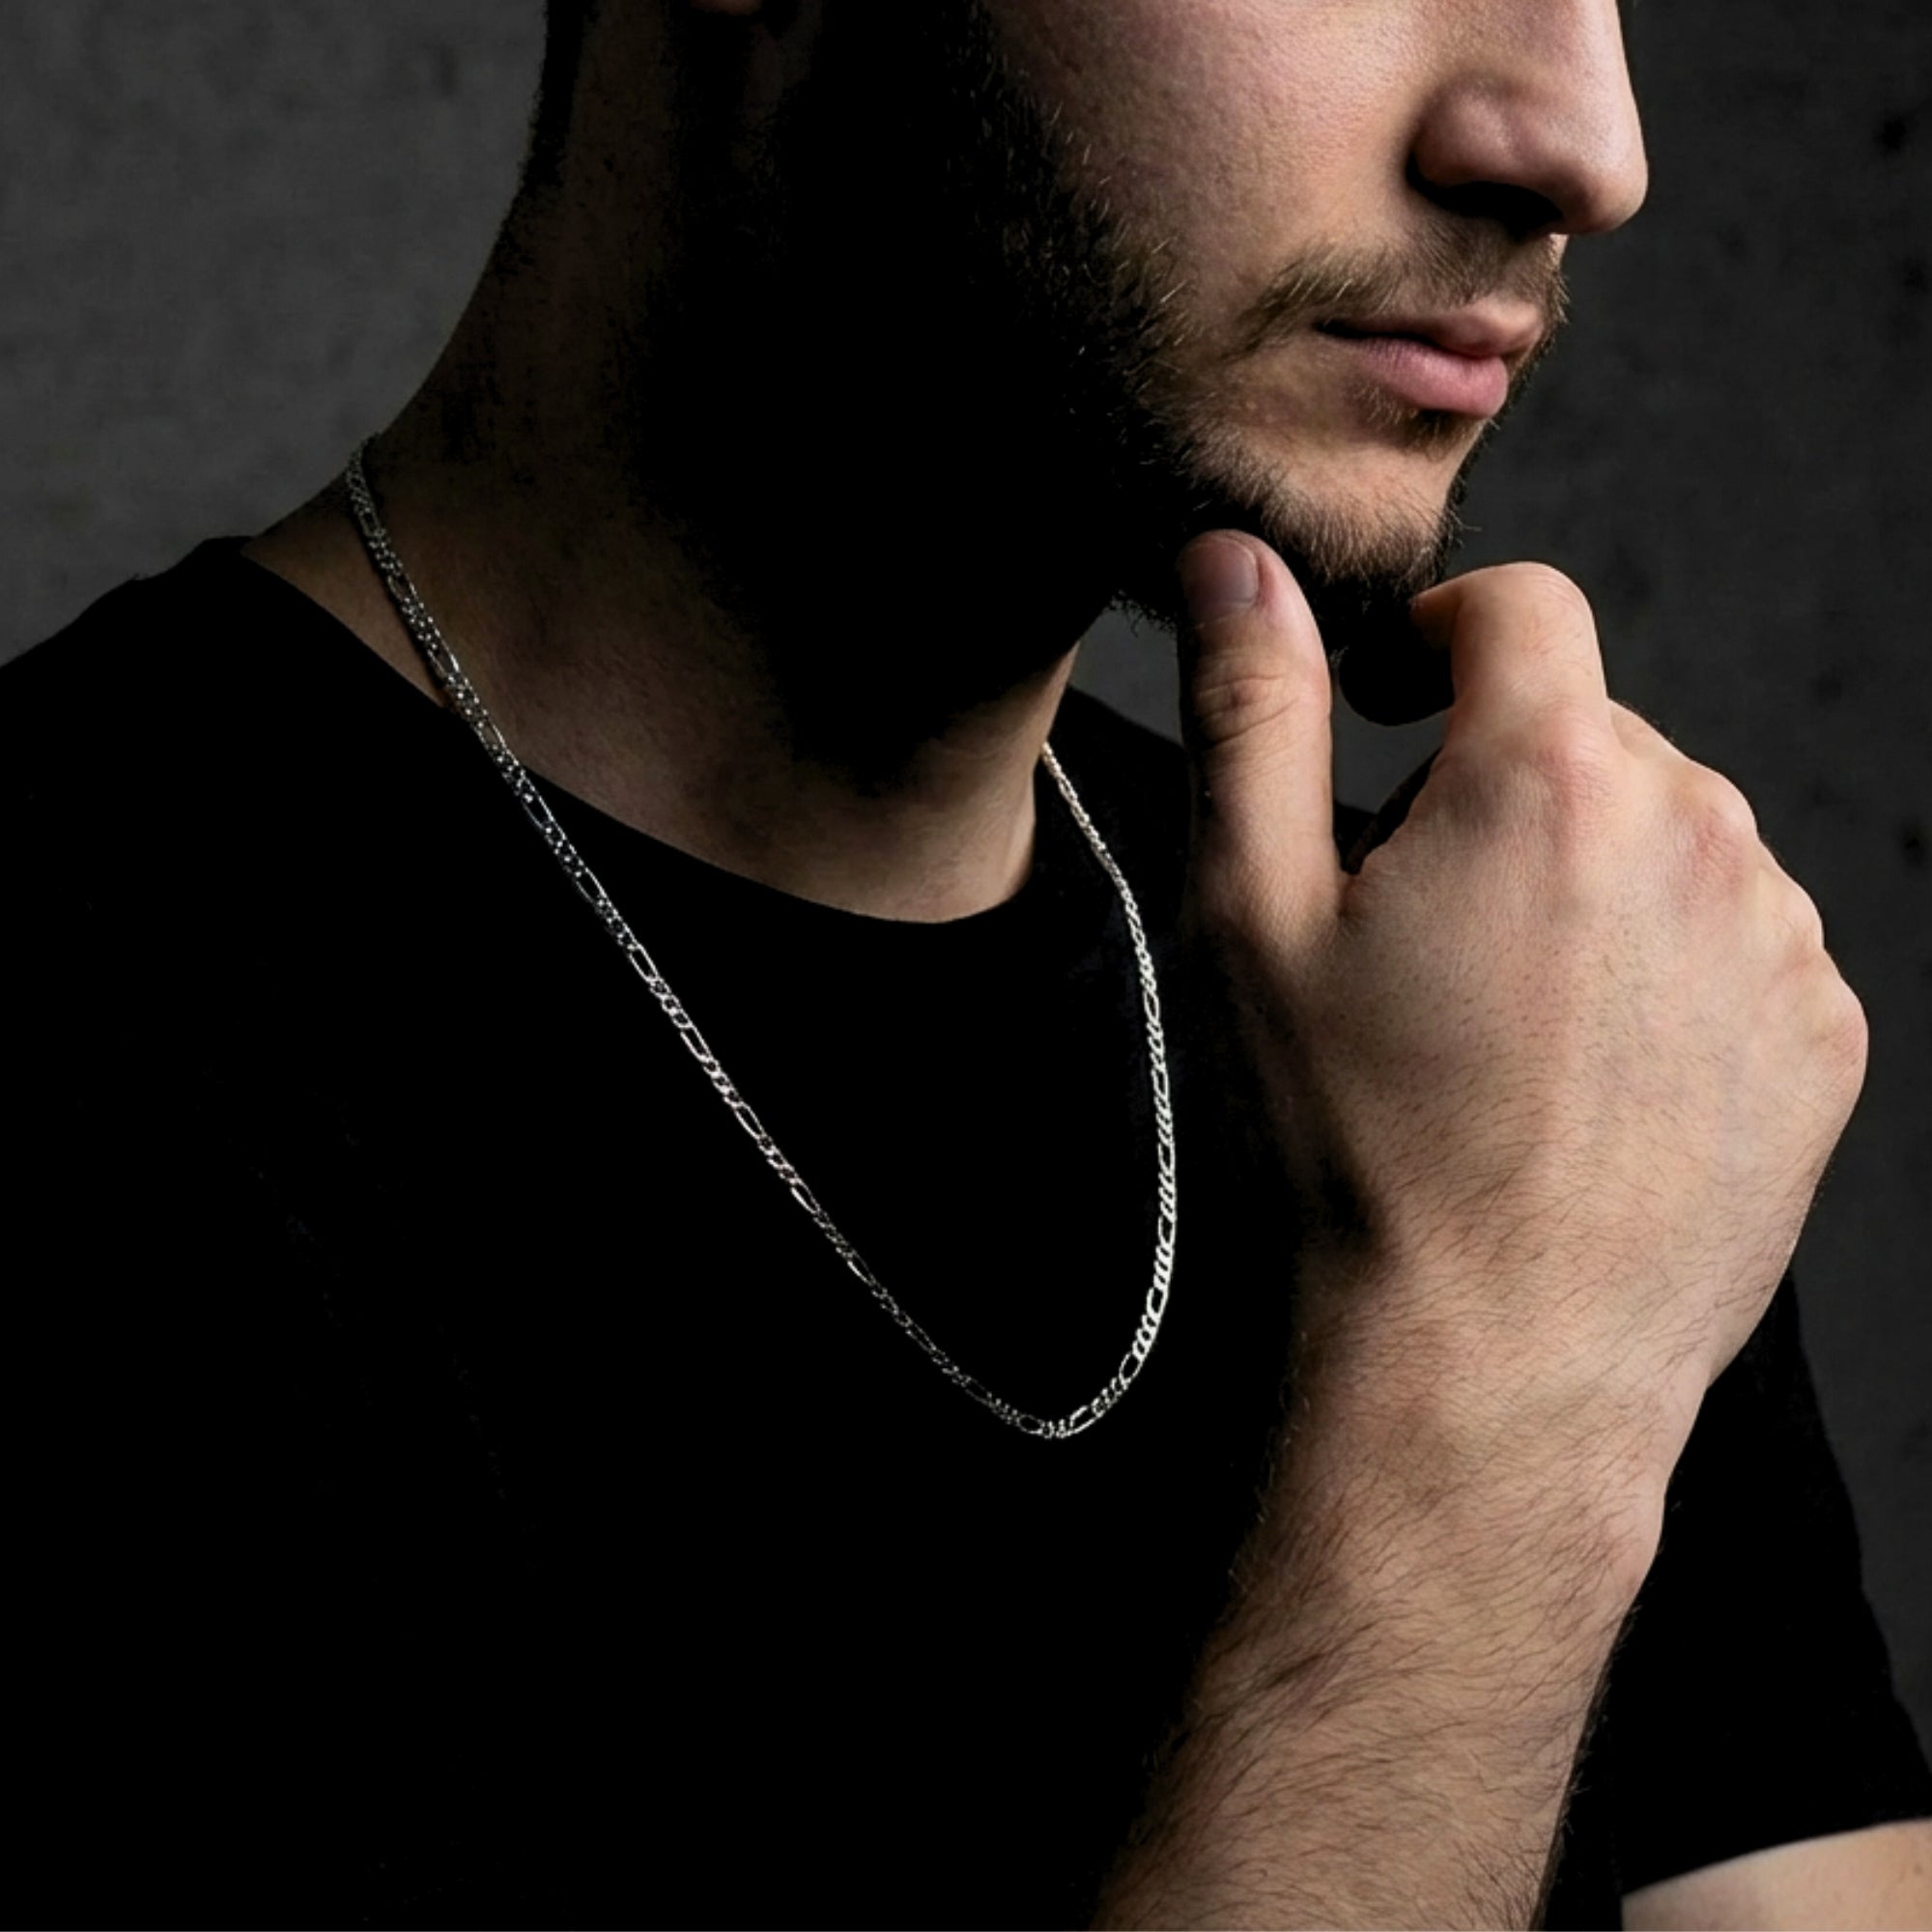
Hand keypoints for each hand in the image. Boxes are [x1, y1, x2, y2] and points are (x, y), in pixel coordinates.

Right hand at [1175, 534, 1868, 1480]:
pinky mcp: (1822, 1036)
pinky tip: (1587, 1075)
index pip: (1517, 608)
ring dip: (1587, 878)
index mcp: (1548, 777)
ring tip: (1502, 1022)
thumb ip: (1253, 709)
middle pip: (1590, 733)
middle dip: (1499, 787)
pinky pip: (1737, 938)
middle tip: (1415, 930)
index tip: (1390, 717)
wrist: (1488, 1367)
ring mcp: (1778, 937)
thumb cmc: (1351, 1146)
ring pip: (1669, 836)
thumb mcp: (1249, 918)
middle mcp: (1699, 828)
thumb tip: (1234, 558)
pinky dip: (1665, 968)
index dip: (1437, 642)